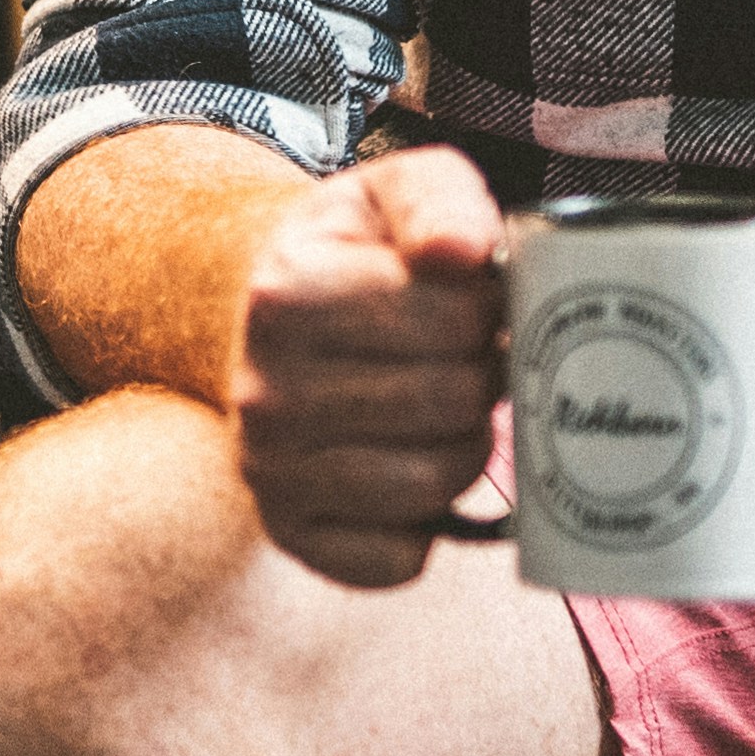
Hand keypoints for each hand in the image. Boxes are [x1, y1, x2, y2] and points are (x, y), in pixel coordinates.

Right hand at [227, 146, 508, 586]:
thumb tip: (462, 254)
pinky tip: (413, 470)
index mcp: (288, 293)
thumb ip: (440, 200)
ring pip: (432, 485)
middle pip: (450, 404)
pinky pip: (397, 561)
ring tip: (447, 411)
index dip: (491, 311)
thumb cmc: (358, 254)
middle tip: (469, 360)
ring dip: (465, 449)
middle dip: (483, 380)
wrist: (272, 315)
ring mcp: (269, 469)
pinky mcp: (290, 533)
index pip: (454, 319)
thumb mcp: (393, 194)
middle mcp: (264, 389)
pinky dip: (428, 528)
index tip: (475, 303)